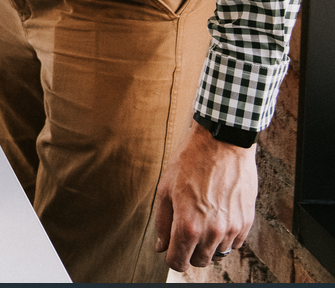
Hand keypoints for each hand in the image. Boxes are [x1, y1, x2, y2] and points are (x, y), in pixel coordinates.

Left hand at [154, 121, 256, 270]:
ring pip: (217, 253)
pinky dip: (224, 236)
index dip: (172, 258)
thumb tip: (161, 246)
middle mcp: (212, 232)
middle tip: (184, 230)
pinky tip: (216, 215)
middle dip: (189, 251)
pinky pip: (234, 243)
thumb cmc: (190, 163)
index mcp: (188, 226)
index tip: (171, 251)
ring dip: (207, 242)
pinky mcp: (247, 222)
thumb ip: (162, 222)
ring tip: (201, 216)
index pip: (179, 262)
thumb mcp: (165, 190)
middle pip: (199, 261)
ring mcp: (232, 228)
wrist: (222, 144)